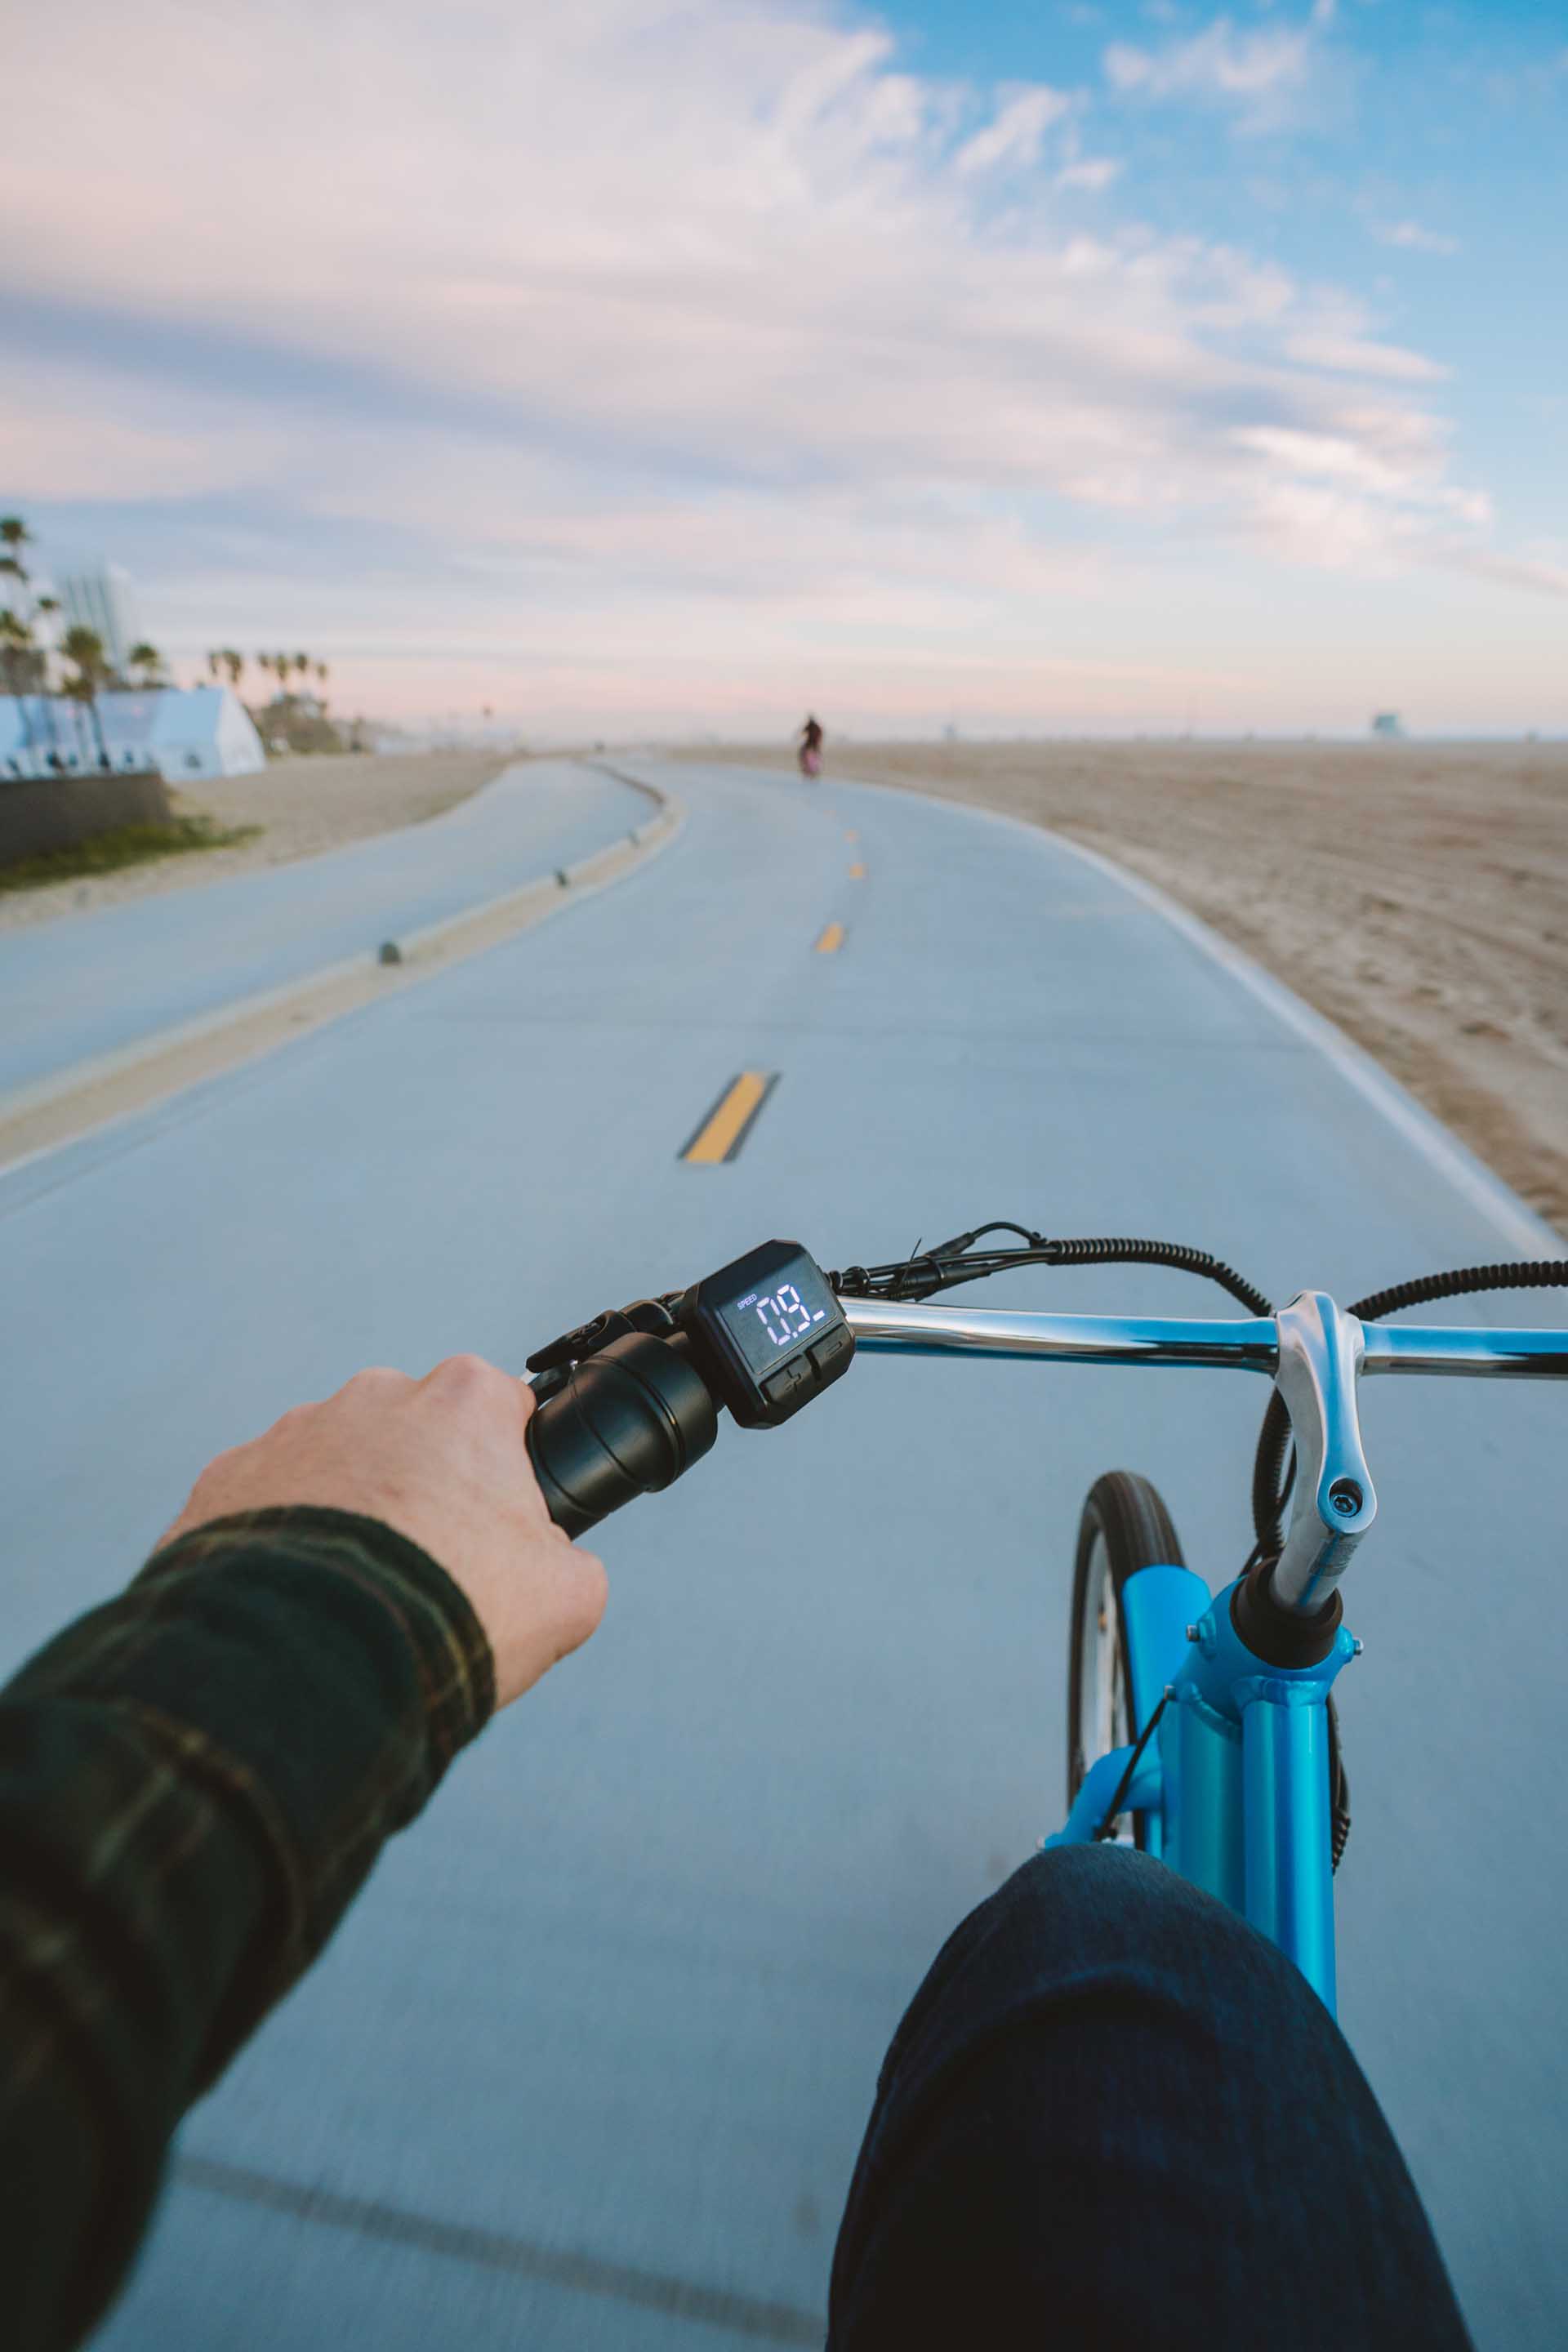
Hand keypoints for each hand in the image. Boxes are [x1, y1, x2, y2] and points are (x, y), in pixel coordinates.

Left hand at [158, 1357, 606, 1707]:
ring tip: (357, 1593)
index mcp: (463, 1401)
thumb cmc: (450, 1610)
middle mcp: (374, 1395)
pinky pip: (267, 1503)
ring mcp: (291, 1432)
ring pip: (337, 1466)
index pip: (503, 1410)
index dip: (508, 1471)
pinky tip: (300, 1597)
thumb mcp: (568, 1596)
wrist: (311, 1658)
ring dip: (350, 1512)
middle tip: (429, 1566)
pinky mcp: (224, 1478)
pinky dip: (284, 1541)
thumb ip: (573, 1560)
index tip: (499, 1523)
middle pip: (416, 1435)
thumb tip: (556, 1564)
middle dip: (423, 1487)